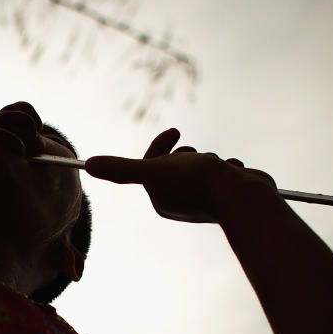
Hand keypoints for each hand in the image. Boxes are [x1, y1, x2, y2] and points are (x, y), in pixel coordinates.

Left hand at [85, 128, 277, 223]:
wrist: (244, 199)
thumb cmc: (198, 182)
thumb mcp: (154, 170)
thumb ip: (123, 169)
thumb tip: (88, 165)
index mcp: (160, 198)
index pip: (154, 161)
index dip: (162, 145)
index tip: (175, 132)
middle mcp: (180, 201)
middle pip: (179, 160)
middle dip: (189, 154)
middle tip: (198, 162)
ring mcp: (205, 199)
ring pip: (203, 162)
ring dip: (211, 159)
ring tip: (218, 171)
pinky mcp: (226, 195)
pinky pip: (224, 169)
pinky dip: (229, 167)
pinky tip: (233, 175)